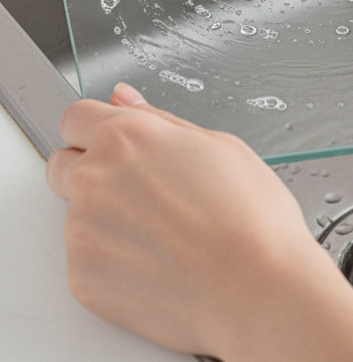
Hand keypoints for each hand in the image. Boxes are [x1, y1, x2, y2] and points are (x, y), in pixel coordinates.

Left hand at [47, 84, 352, 361]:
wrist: (254, 286)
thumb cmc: (250, 216)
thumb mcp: (220, 145)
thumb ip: (160, 121)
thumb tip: (126, 100)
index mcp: (128, 137)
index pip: (76, 116)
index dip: (98, 126)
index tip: (117, 139)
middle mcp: (94, 179)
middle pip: (63, 164)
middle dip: (93, 168)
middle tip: (145, 187)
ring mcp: (82, 232)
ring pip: (78, 214)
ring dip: (107, 216)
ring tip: (166, 230)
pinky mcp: (83, 278)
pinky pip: (86, 258)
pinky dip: (113, 257)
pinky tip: (159, 259)